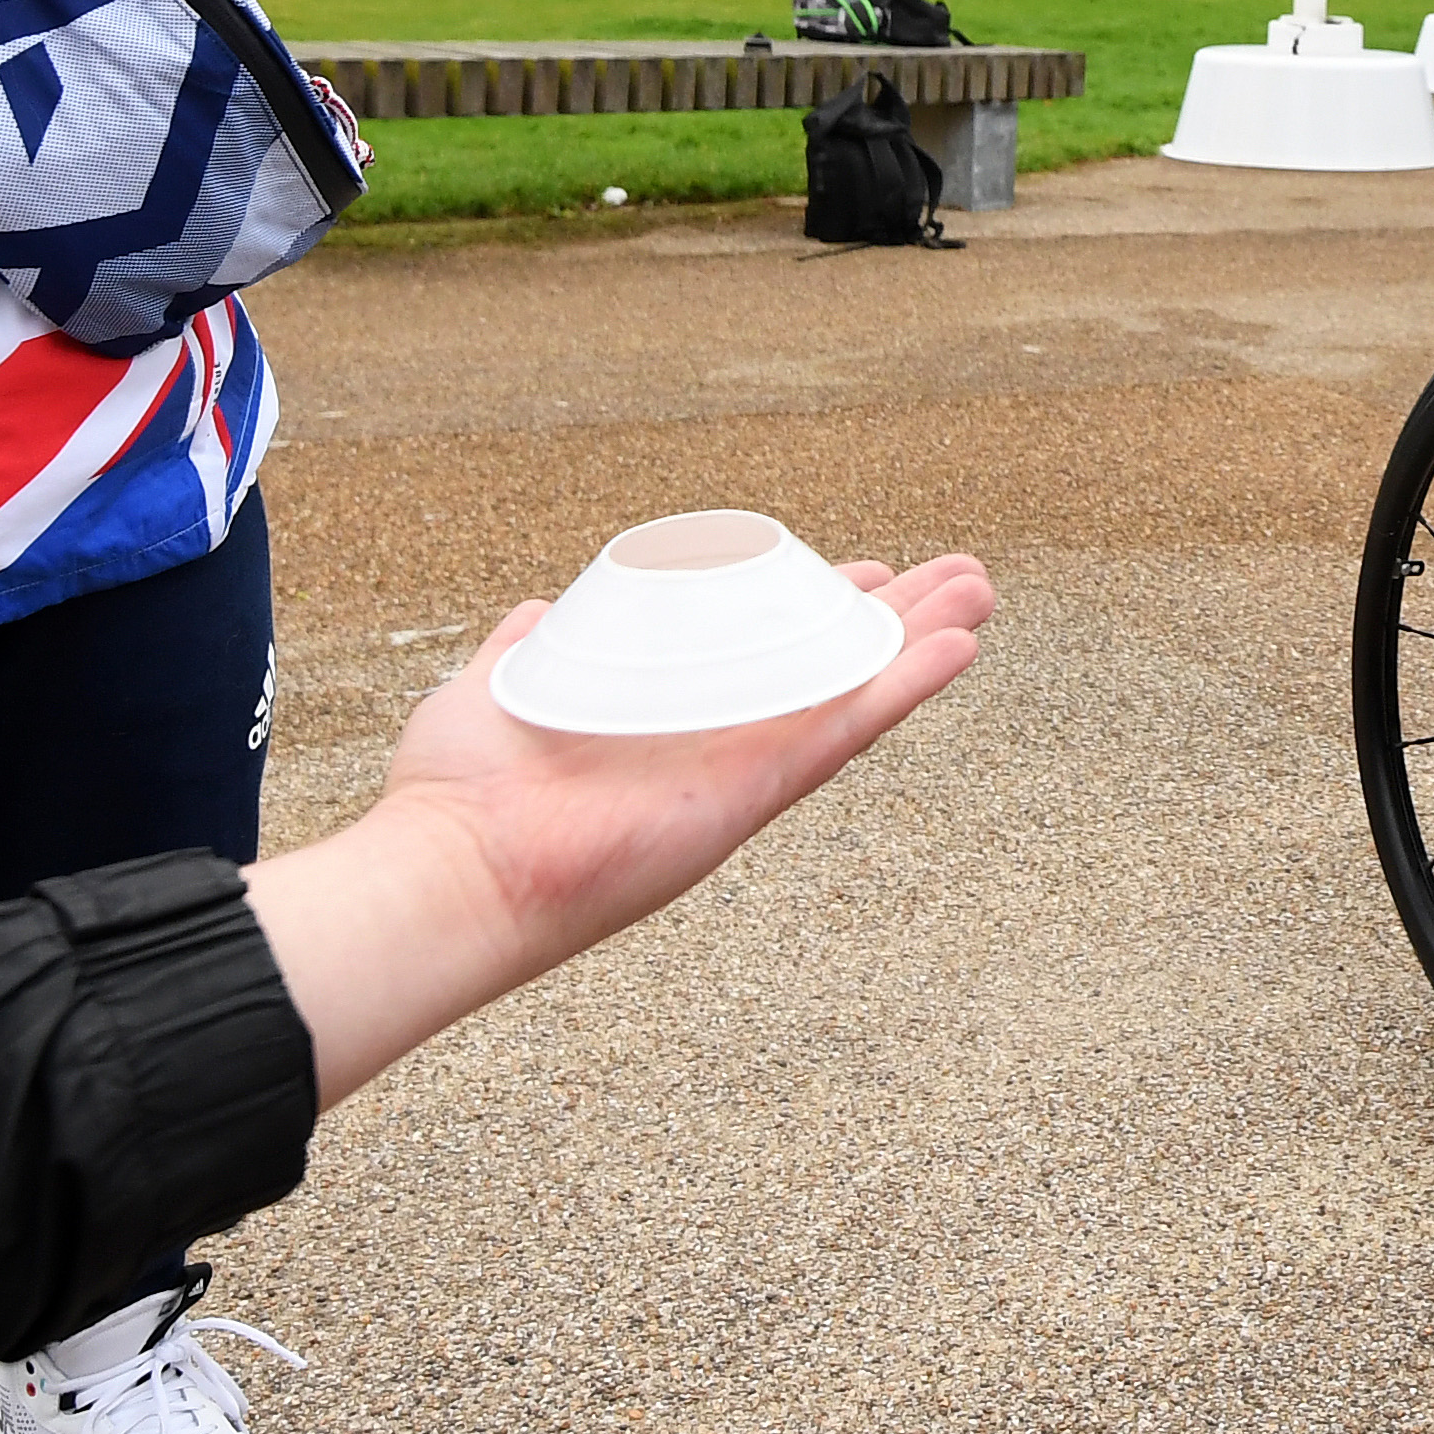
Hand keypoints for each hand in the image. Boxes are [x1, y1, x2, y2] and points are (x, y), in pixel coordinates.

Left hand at [248, 552, 992, 1107]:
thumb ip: (523, 650)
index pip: (761, 651)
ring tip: (981, 594)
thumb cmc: (456, 799)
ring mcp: (741, 764)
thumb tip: (539, 613)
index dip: (815, 606)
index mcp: (666, 714)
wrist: (452, 867)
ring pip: (854, 689)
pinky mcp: (751, 789)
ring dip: (921, 641)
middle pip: (828, 667)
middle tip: (960, 577)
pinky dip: (905, 688)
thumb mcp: (495, 688)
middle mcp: (715, 741)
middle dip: (896, 620)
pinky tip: (958, 648)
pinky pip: (845, 730)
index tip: (863, 567)